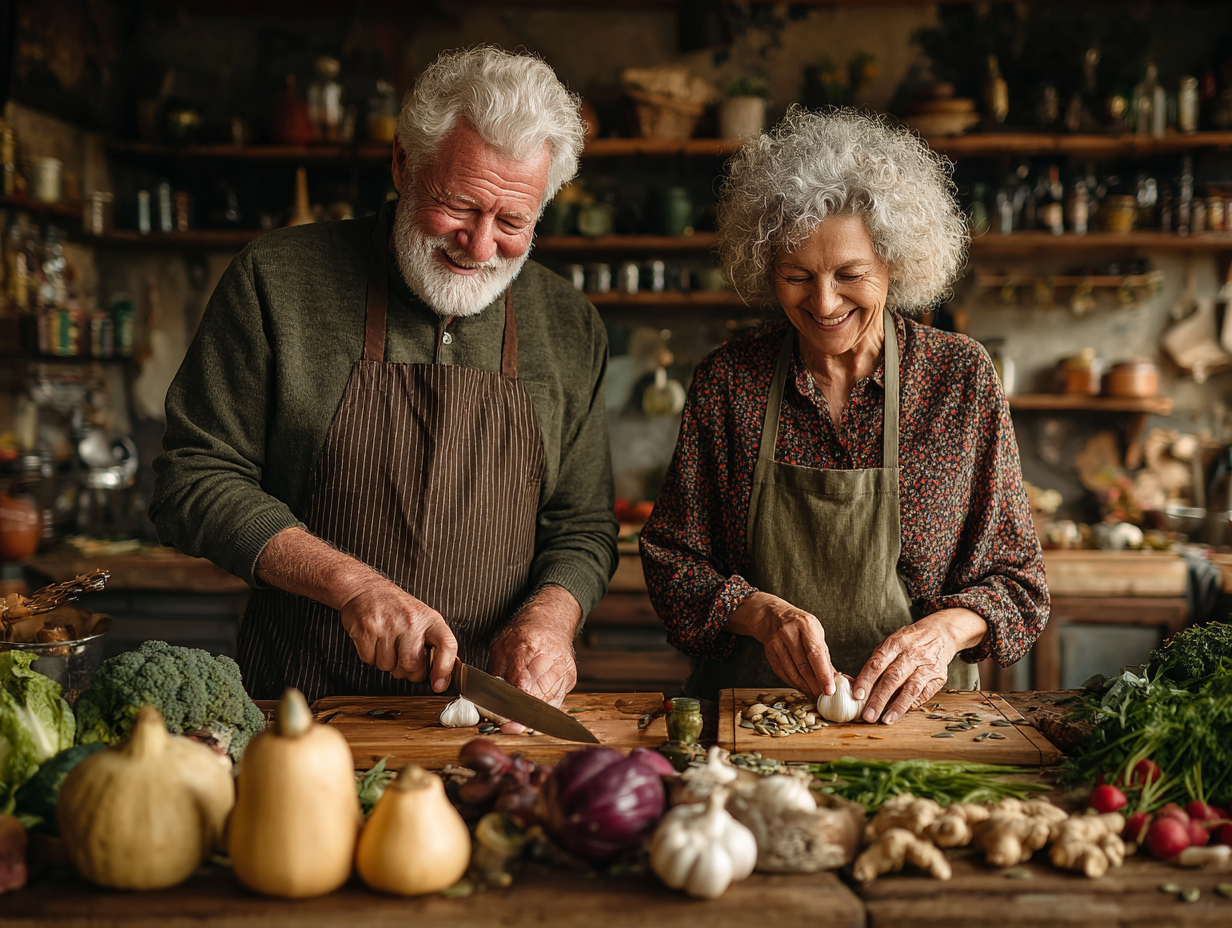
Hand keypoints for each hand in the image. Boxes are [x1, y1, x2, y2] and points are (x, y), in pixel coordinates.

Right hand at [337, 577, 457, 691]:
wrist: (365, 588)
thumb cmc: (395, 607)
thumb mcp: (422, 619)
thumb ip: (433, 645)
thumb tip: (444, 676)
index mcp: (430, 619)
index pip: (447, 645)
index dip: (444, 668)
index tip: (439, 683)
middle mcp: (411, 621)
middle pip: (412, 665)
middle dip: (406, 672)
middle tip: (402, 661)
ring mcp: (388, 625)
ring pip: (388, 666)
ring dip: (386, 663)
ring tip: (386, 644)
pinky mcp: (367, 629)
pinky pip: (370, 661)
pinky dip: (370, 657)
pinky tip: (374, 641)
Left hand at [487, 585, 580, 732]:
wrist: (550, 619)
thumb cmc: (523, 632)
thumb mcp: (500, 647)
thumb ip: (496, 674)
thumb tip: (489, 700)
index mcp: (528, 647)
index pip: (522, 685)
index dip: (512, 706)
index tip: (502, 721)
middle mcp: (551, 659)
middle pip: (538, 697)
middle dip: (522, 716)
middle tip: (508, 727)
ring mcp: (564, 670)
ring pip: (549, 703)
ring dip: (533, 717)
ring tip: (517, 724)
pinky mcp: (570, 678)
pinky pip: (557, 701)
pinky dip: (544, 710)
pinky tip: (532, 715)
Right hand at [725, 591, 835, 699]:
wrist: (772, 615)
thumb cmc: (799, 624)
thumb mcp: (815, 632)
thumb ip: (824, 654)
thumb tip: (835, 677)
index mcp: (805, 625)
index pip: (815, 654)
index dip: (823, 674)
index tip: (830, 690)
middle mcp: (789, 633)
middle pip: (803, 666)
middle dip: (815, 685)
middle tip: (825, 696)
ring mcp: (777, 643)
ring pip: (792, 673)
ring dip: (806, 687)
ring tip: (816, 695)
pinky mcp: (770, 653)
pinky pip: (784, 673)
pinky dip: (795, 683)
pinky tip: (803, 688)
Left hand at [852, 608, 986, 724]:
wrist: (940, 633)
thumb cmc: (907, 643)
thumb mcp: (890, 645)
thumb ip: (876, 664)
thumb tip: (858, 688)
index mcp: (895, 643)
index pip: (877, 663)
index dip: (866, 680)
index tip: (857, 696)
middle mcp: (911, 653)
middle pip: (893, 678)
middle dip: (879, 698)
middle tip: (868, 715)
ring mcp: (927, 665)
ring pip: (911, 688)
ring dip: (897, 706)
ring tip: (886, 719)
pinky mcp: (939, 676)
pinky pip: (924, 694)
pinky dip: (912, 705)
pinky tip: (901, 713)